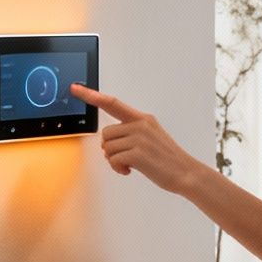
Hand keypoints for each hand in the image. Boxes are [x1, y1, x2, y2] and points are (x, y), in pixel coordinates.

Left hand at [70, 84, 205, 194]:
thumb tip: (109, 141)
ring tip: (130, 164)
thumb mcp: (152, 136)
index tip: (76, 88)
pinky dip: (118, 168)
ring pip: (107, 148)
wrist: (185, 172)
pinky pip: (113, 159)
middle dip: (110, 148)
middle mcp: (140, 125)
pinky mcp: (137, 153)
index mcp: (143, 118)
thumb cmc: (168, 158)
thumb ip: (132, 132)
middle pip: (105, 133)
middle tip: (124, 157)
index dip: (92, 96)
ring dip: (114, 160)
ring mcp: (139, 138)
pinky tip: (130, 170)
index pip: (113, 103)